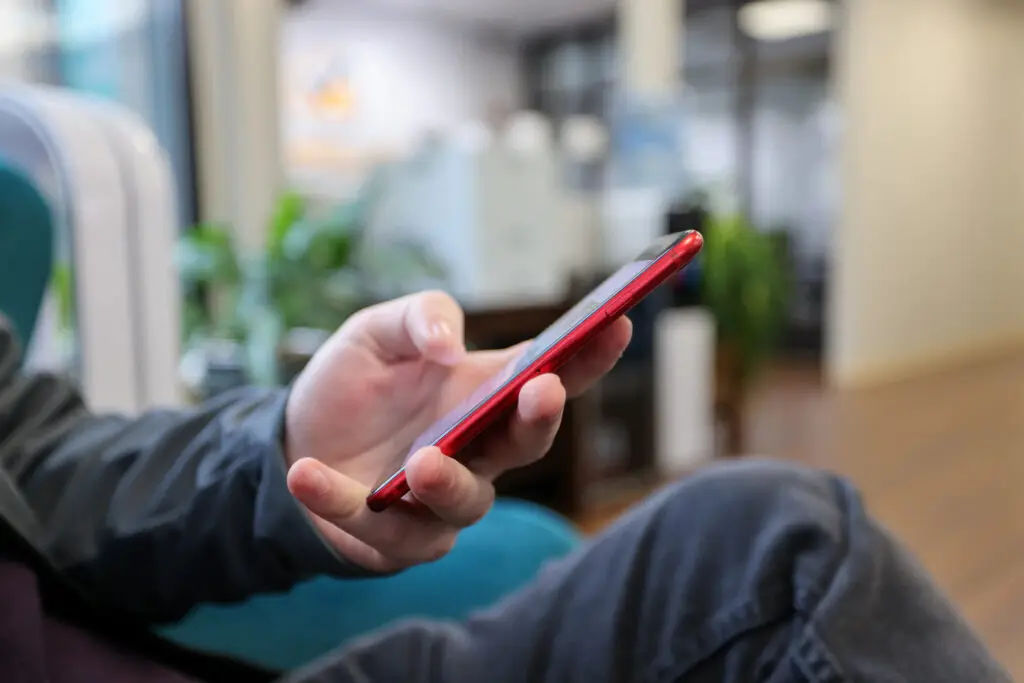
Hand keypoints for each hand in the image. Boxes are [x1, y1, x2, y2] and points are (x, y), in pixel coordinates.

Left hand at [284, 291, 631, 571]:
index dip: (590, 354)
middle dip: (539, 420)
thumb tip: (449, 343)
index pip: (552, 374)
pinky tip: (307, 473)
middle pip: (524, 444)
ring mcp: (439, 500)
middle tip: (543, 390)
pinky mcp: (391, 538)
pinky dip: (339, 503)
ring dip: (450, 483)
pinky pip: (378, 530)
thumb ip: (419, 315)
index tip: (618, 322)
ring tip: (422, 461)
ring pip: (467, 504)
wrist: (292, 437)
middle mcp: (477, 451)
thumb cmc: (353, 385)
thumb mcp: (378, 329)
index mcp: (485, 396)